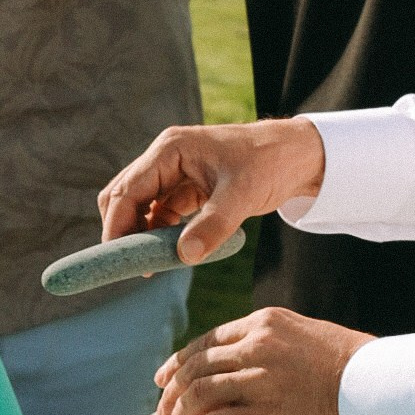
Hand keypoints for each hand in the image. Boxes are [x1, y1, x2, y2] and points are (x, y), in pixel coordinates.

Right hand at [98, 117, 325, 263]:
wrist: (298, 156)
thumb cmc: (270, 163)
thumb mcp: (243, 195)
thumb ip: (214, 225)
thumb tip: (184, 256)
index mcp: (171, 149)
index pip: (127, 190)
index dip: (117, 225)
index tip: (117, 259)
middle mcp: (167, 157)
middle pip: (124, 196)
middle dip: (124, 230)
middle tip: (133, 265)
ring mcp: (176, 172)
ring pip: (142, 207)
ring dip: (143, 234)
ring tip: (154, 265)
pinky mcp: (189, 187)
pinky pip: (163, 213)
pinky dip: (162, 233)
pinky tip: (175, 252)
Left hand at [156, 307, 374, 414]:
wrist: (378, 385)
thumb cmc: (350, 365)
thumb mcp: (304, 335)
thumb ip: (270, 346)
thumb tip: (242, 370)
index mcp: (266, 322)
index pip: (208, 340)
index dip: (179, 362)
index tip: (164, 380)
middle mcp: (258, 344)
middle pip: (196, 367)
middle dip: (172, 393)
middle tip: (164, 414)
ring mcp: (262, 378)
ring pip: (199, 395)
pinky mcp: (269, 413)